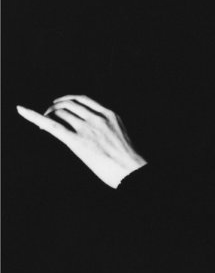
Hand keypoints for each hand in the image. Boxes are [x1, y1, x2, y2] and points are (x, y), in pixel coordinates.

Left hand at [17, 95, 146, 187]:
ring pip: (61, 112)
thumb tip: (97, 134)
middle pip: (69, 104)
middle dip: (56, 107)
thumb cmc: (129, 161)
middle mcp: (97, 117)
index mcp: (110, 114)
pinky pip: (52, 125)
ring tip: (43, 121)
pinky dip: (34, 116)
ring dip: (48, 114)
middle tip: (49, 114)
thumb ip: (109, 129)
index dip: (68, 100)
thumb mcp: (122, 136)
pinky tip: (22, 111)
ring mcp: (87, 128)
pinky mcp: (77, 142)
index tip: (61, 104)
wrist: (133, 172)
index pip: (83, 100)